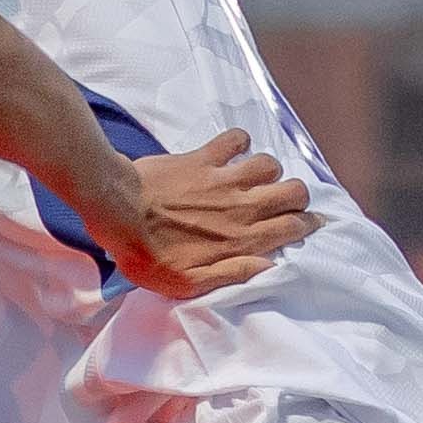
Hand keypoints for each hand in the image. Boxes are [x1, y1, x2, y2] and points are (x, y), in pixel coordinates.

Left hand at [116, 133, 311, 299]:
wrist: (116, 212)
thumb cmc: (147, 254)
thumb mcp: (187, 283)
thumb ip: (232, 275)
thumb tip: (268, 267)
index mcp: (240, 240)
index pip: (292, 227)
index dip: (306, 225)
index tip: (305, 224)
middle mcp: (241, 207)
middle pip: (293, 192)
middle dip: (296, 197)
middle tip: (283, 203)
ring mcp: (223, 179)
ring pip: (270, 164)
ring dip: (268, 171)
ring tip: (254, 181)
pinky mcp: (203, 157)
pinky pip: (236, 139)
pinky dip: (239, 142)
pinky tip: (231, 152)